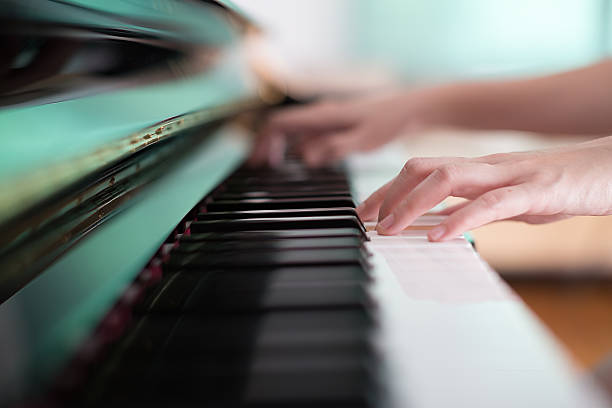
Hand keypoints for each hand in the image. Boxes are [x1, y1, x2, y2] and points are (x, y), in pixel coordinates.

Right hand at [248, 91, 430, 166]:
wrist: (411, 109)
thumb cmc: (389, 123)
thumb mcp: (363, 140)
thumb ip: (333, 148)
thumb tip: (305, 157)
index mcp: (321, 116)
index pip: (279, 124)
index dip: (263, 142)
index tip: (256, 163)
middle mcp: (320, 114)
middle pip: (281, 126)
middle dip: (266, 145)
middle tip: (260, 168)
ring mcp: (327, 118)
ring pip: (293, 129)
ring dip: (280, 146)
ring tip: (273, 166)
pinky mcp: (336, 124)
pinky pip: (307, 133)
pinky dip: (296, 146)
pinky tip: (301, 160)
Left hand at [356, 136, 611, 240]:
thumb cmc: (560, 186)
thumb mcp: (508, 201)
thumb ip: (473, 209)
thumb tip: (439, 225)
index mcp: (478, 169)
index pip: (420, 170)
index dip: (388, 190)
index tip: (366, 214)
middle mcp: (487, 166)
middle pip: (422, 167)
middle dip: (389, 194)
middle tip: (369, 224)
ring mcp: (511, 174)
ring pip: (449, 177)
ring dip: (413, 204)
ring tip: (392, 230)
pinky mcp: (538, 190)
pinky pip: (493, 202)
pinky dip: (462, 218)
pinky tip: (440, 236)